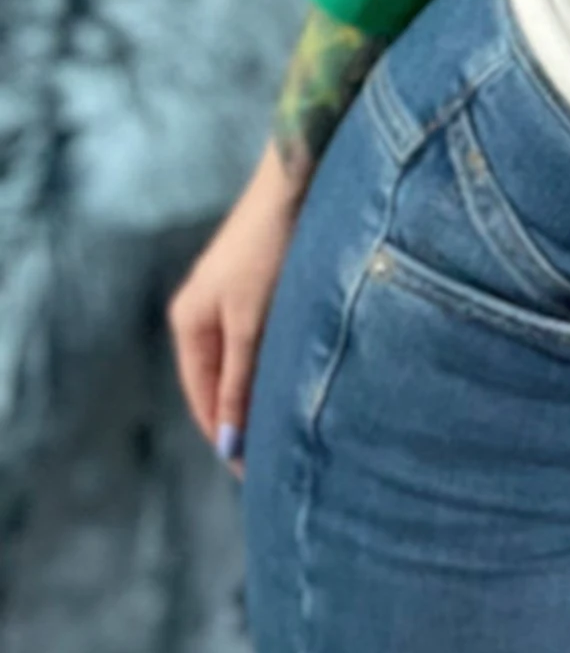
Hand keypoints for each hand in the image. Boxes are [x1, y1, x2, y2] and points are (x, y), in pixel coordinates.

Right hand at [166, 140, 302, 479]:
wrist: (297, 178)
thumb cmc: (271, 247)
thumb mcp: (252, 322)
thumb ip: (241, 380)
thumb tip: (229, 443)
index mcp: (189, 324)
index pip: (205, 400)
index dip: (227, 438)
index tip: (256, 474)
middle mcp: (202, 314)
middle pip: (221, 384)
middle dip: (244, 420)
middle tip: (278, 458)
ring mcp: (228, 299)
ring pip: (243, 363)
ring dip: (262, 393)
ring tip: (293, 427)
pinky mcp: (257, 286)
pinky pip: (259, 341)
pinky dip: (273, 365)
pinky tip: (299, 379)